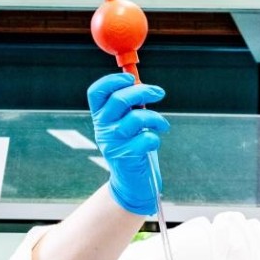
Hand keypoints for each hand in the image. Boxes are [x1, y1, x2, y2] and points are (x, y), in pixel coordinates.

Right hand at [86, 73, 170, 215]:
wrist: (131, 181)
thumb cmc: (132, 146)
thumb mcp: (126, 123)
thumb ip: (130, 104)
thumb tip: (139, 82)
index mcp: (100, 116)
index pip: (97, 92)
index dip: (112, 80)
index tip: (131, 78)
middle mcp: (102, 128)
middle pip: (118, 100)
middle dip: (142, 91)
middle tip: (159, 93)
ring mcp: (112, 143)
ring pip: (136, 118)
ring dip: (155, 118)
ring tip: (162, 124)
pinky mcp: (126, 156)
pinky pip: (146, 139)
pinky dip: (155, 138)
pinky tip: (154, 141)